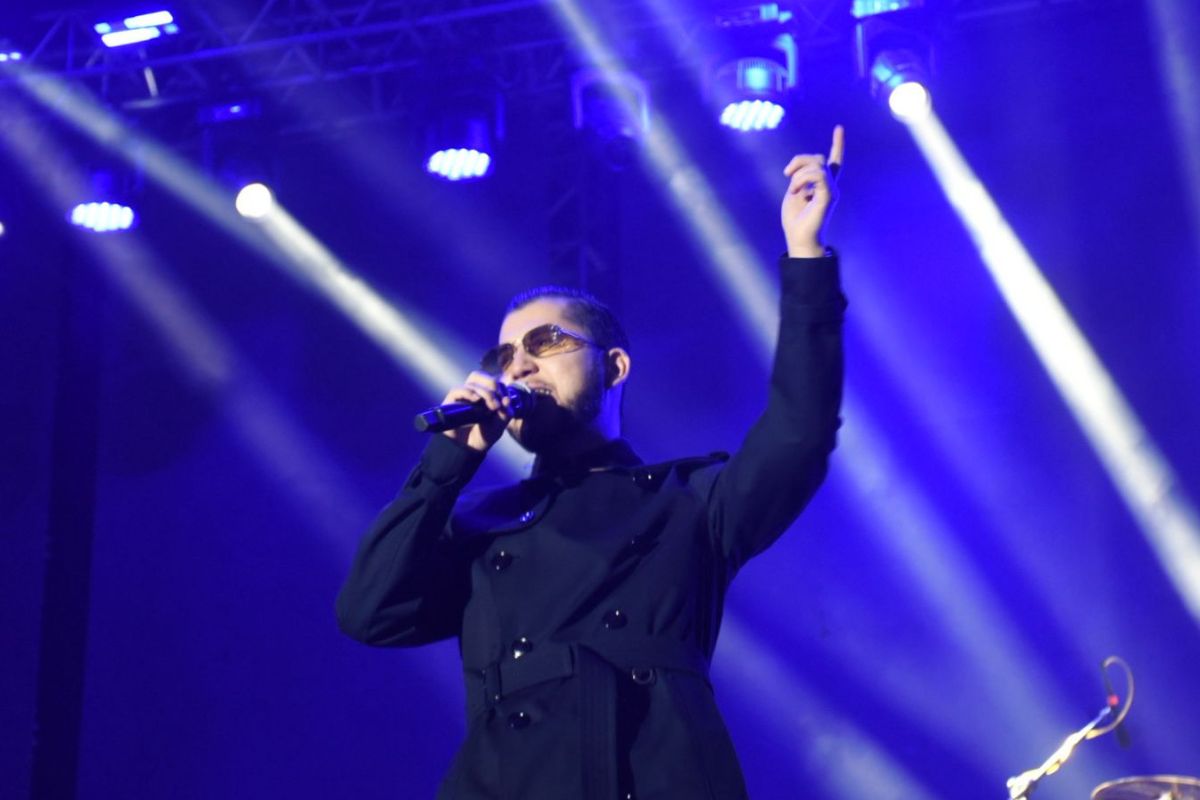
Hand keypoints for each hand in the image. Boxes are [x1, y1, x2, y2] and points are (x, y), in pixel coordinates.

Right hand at [440, 371, 513, 451]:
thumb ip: (505, 414)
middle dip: (492, 385)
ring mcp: (462, 397)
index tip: (505, 403)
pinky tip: (476, 400)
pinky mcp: (451, 403)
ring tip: (492, 407)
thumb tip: (507, 400)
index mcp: (485, 395)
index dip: (501, 388)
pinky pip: (457, 390)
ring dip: (485, 392)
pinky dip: (468, 392)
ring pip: (472, 382)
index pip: (493, 381)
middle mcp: (473, 393)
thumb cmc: (483, 436)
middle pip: (480, 376)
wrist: (467, 450)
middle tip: (497, 403)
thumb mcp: (499, 426)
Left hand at [781, 125, 843, 257]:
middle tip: (787, 174)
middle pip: (818, 158)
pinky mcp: (828, 196)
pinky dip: (803, 179)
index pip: (833, 161)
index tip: (839, 128)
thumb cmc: (795, 220)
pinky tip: (796, 190)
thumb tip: (800, 168)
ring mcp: (831, 191)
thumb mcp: (794, 192)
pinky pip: (818, 176)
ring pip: (818, 164)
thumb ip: (800, 177)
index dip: (838, 145)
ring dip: (799, 173)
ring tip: (793, 189)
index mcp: (822, 185)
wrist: (799, 239)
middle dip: (799, 160)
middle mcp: (830, 186)